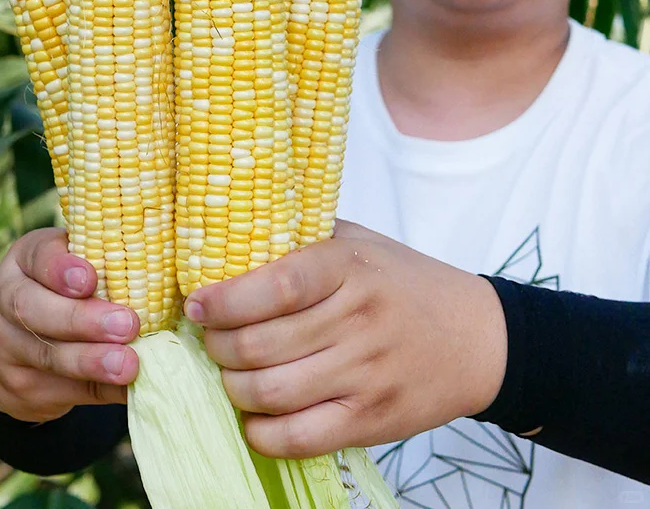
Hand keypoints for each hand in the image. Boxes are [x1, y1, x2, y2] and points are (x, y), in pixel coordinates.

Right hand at [0, 228, 139, 421]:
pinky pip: (64, 389)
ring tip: (128, 364)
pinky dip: (100, 389)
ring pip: (48, 355)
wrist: (12, 344)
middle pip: (34, 310)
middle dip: (82, 320)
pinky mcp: (20, 387)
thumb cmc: (62, 289)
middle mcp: (6, 300)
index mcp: (24, 260)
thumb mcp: (70, 263)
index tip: (90, 279)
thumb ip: (101, 260)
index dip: (62, 269)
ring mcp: (7, 347)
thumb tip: (159, 265)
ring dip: (91, 362)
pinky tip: (128, 387)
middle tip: (126, 325)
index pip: (38, 257)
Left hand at [186, 220, 506, 458]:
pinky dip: (260, 432)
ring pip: (271, 393)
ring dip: (233, 386)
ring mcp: (366, 375)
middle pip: (261, 345)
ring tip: (229, 371)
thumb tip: (232, 236)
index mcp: (352, 268)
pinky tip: (254, 415)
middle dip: (216, 345)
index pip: (276, 285)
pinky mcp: (372, 420)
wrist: (477, 338)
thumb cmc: (407, 283)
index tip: (197, 303)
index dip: (225, 299)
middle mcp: (358, 321)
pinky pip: (298, 438)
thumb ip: (306, 237)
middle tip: (208, 337)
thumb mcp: (362, 243)